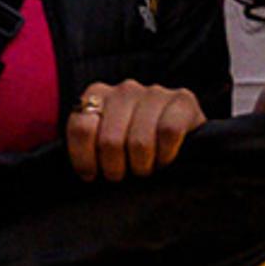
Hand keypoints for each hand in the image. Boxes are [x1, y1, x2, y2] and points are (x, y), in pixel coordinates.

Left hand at [63, 80, 205, 181]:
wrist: (183, 138)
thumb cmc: (133, 147)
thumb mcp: (104, 144)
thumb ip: (87, 146)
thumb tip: (83, 173)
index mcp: (97, 95)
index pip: (81, 128)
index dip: (84, 159)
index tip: (91, 175)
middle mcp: (124, 89)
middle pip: (109, 141)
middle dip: (115, 168)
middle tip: (122, 176)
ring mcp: (154, 92)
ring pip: (139, 142)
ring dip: (142, 166)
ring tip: (145, 168)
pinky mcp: (182, 100)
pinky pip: (169, 133)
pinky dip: (166, 154)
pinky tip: (165, 158)